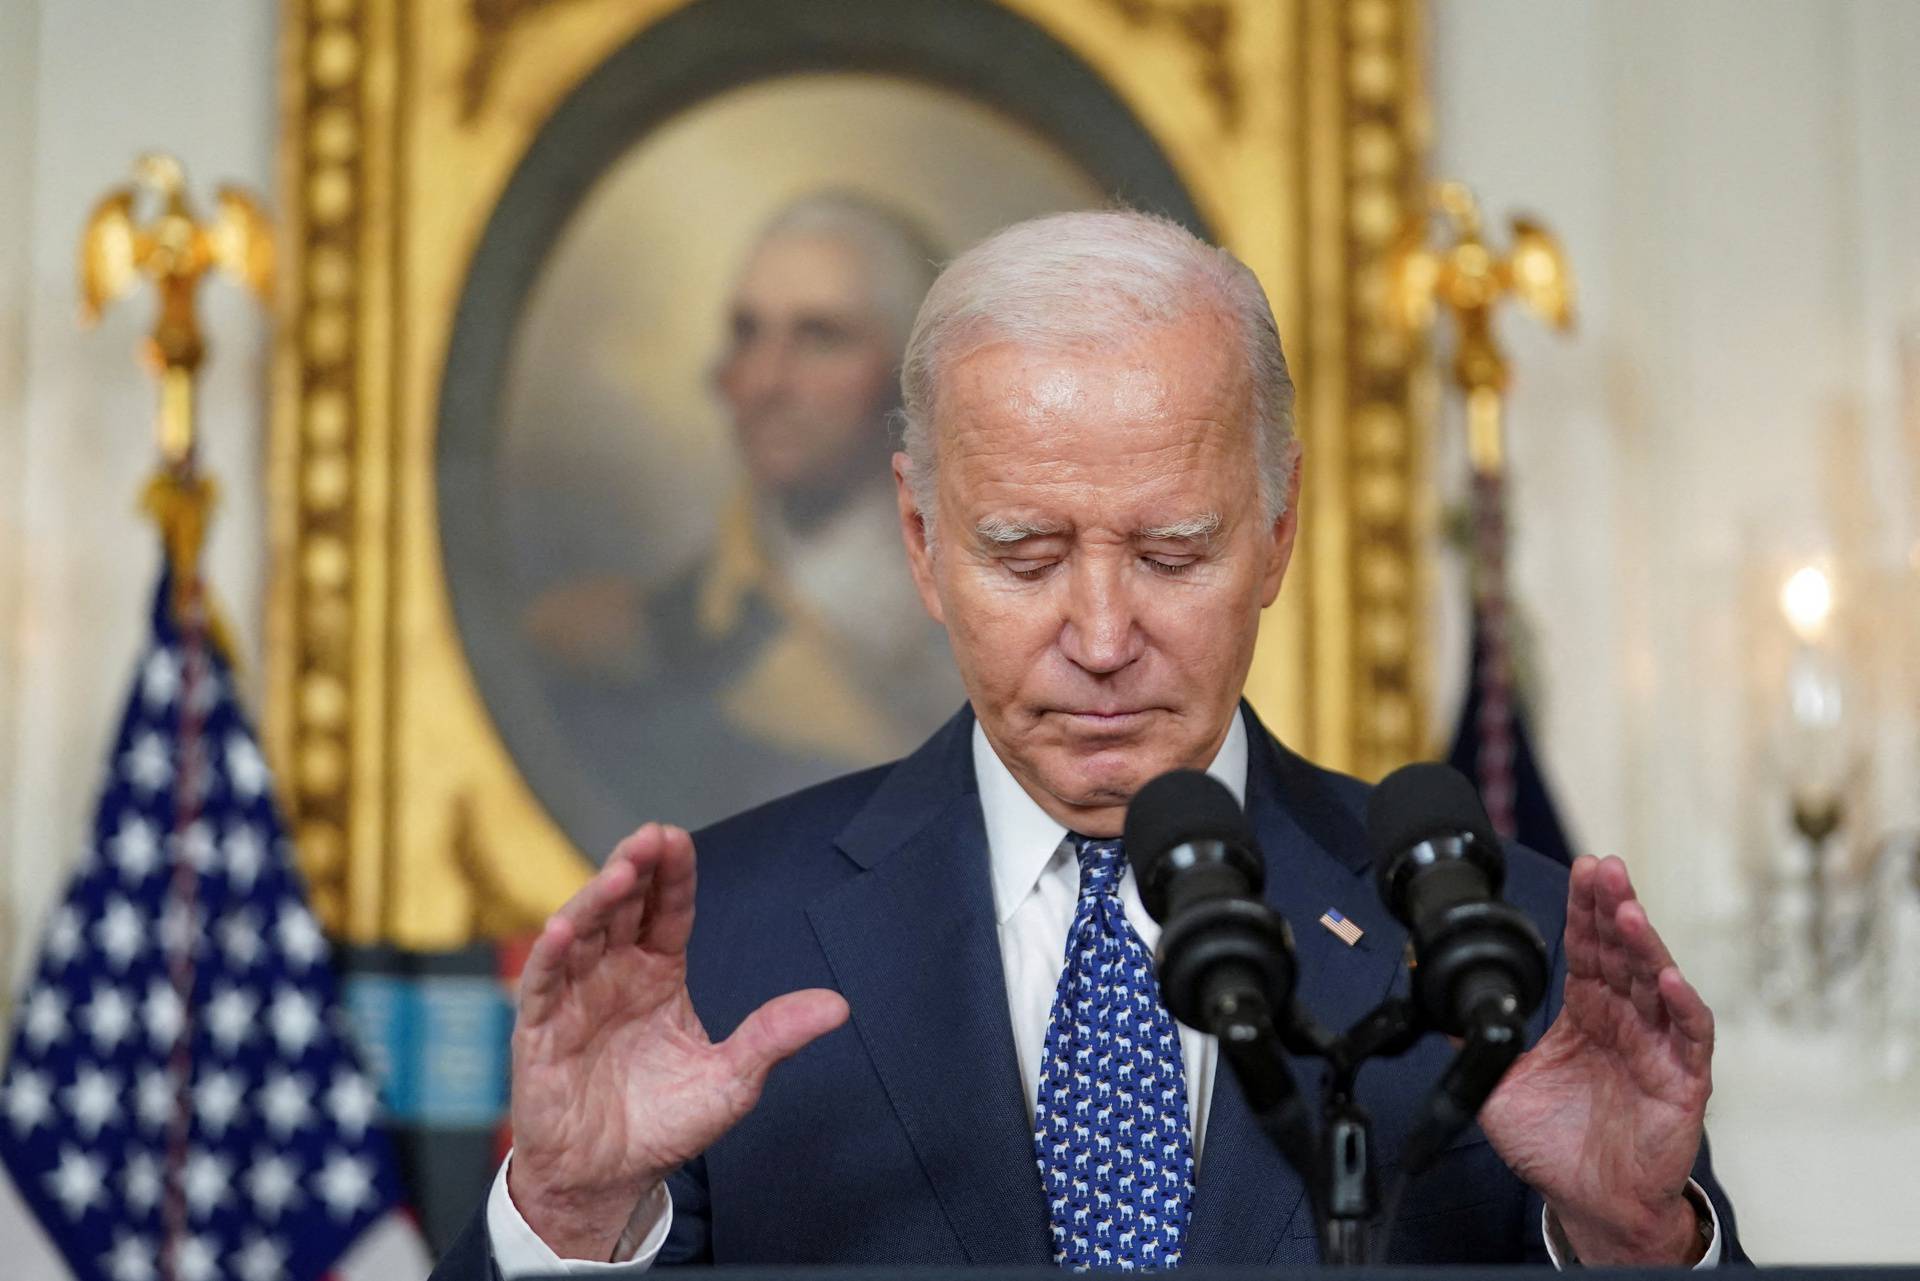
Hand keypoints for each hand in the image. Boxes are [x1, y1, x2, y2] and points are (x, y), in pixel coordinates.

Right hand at [505, 824, 849, 1260]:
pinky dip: (551, 954)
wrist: (610, 1182)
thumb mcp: (732, 1079)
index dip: (672, 876)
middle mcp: (614, 973)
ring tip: (620, 873)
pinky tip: (565, 929)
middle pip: (621, 907)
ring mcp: (575, 997)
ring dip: (595, 900)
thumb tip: (840, 1005)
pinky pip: (543, 984)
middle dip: (634, 868)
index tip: (677, 838)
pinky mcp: (541, 1031)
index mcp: (658, 973)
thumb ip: (774, 1036)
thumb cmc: (664, 1125)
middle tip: (651, 838)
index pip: (666, 911)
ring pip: (581, 932)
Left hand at [1477, 855, 1713, 1264]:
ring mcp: (1656, 1048)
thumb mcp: (1500, 1084)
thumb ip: (1477, 1040)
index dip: (1584, 910)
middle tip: (1605, 867)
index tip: (1581, 869)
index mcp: (1585, 1014)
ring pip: (1657, 983)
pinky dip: (1683, 1006)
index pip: (1586, 950)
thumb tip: (1442, 1004)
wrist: (1587, 1203)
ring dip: (1645, 944)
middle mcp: (1624, 1022)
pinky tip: (1670, 979)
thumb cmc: (1555, 1145)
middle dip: (1613, 907)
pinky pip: (1689, 1038)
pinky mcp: (1683, 1082)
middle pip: (1622, 953)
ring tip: (1628, 909)